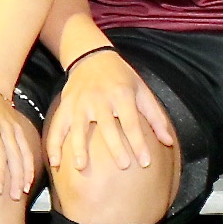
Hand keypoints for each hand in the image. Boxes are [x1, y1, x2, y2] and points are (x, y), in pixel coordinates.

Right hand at [46, 49, 173, 175]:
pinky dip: (53, 144)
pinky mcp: (65, 105)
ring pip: (77, 127)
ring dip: (78, 147)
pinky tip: (54, 161)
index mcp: (121, 94)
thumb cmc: (121, 77)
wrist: (91, 56)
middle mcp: (100, 98)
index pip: (131, 122)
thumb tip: (169, 142)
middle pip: (107, 125)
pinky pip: (57, 126)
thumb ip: (155, 117)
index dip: (139, 142)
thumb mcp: (141, 90)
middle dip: (115, 146)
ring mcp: (80, 102)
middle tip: (123, 165)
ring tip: (81, 167)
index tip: (145, 162)